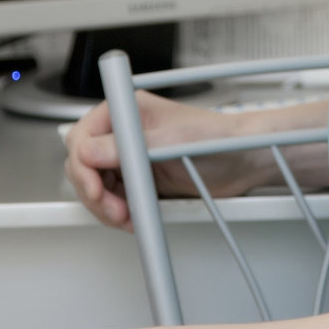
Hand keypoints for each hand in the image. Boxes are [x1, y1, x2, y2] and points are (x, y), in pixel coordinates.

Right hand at [64, 91, 269, 230]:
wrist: (245, 161)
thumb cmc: (219, 140)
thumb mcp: (172, 141)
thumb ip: (128, 146)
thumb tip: (89, 151)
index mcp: (130, 110)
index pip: (84, 135)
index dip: (83, 164)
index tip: (95, 187)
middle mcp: (127, 132)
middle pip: (84, 163)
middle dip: (94, 190)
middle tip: (114, 210)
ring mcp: (132, 156)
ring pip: (96, 184)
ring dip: (105, 205)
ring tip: (126, 217)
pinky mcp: (141, 178)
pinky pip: (115, 197)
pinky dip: (118, 212)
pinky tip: (132, 218)